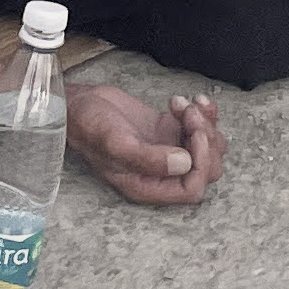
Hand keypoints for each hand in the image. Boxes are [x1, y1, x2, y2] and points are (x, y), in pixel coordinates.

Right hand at [67, 86, 226, 207]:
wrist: (80, 104)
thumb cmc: (90, 127)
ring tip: (184, 105)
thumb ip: (148, 158)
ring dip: (205, 123)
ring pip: (208, 148)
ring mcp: (168, 151)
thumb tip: (185, 163)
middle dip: (205, 140)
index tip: (193, 133)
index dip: (200, 163)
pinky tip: (191, 99)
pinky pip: (200, 128)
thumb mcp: (115, 144)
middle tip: (188, 114)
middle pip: (205, 169)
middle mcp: (161, 173)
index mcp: (148, 186)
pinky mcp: (170, 131)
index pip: (191, 189)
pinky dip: (204, 113)